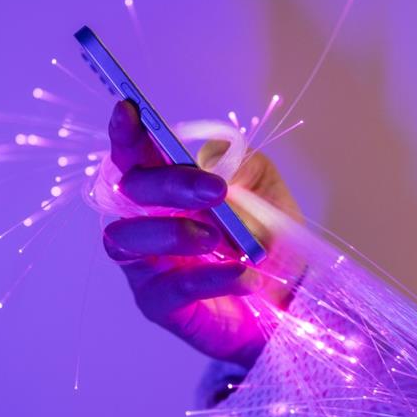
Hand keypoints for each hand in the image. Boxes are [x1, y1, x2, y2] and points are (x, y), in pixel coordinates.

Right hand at [103, 100, 302, 368]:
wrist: (291, 303)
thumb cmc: (269, 243)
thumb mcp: (268, 193)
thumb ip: (243, 168)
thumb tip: (210, 165)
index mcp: (165, 190)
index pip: (134, 157)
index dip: (126, 134)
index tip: (129, 110)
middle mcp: (144, 222)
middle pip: (124, 193)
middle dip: (165, 184)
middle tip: (214, 190)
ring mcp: (145, 265)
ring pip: (126, 239)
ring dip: (172, 232)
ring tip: (218, 238)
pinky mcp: (157, 305)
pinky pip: (169, 289)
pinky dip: (208, 276)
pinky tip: (243, 274)